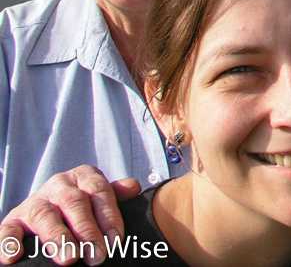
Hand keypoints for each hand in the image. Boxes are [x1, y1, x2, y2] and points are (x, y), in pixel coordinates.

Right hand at [0, 167, 138, 265]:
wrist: (46, 208)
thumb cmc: (82, 206)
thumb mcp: (99, 197)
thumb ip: (115, 194)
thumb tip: (133, 187)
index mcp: (83, 176)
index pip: (99, 192)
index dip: (109, 217)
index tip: (116, 242)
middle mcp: (58, 185)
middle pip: (74, 203)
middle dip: (86, 231)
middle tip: (96, 256)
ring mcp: (34, 202)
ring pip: (44, 215)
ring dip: (57, 237)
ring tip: (68, 258)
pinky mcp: (12, 220)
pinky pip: (8, 229)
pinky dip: (9, 242)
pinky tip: (14, 256)